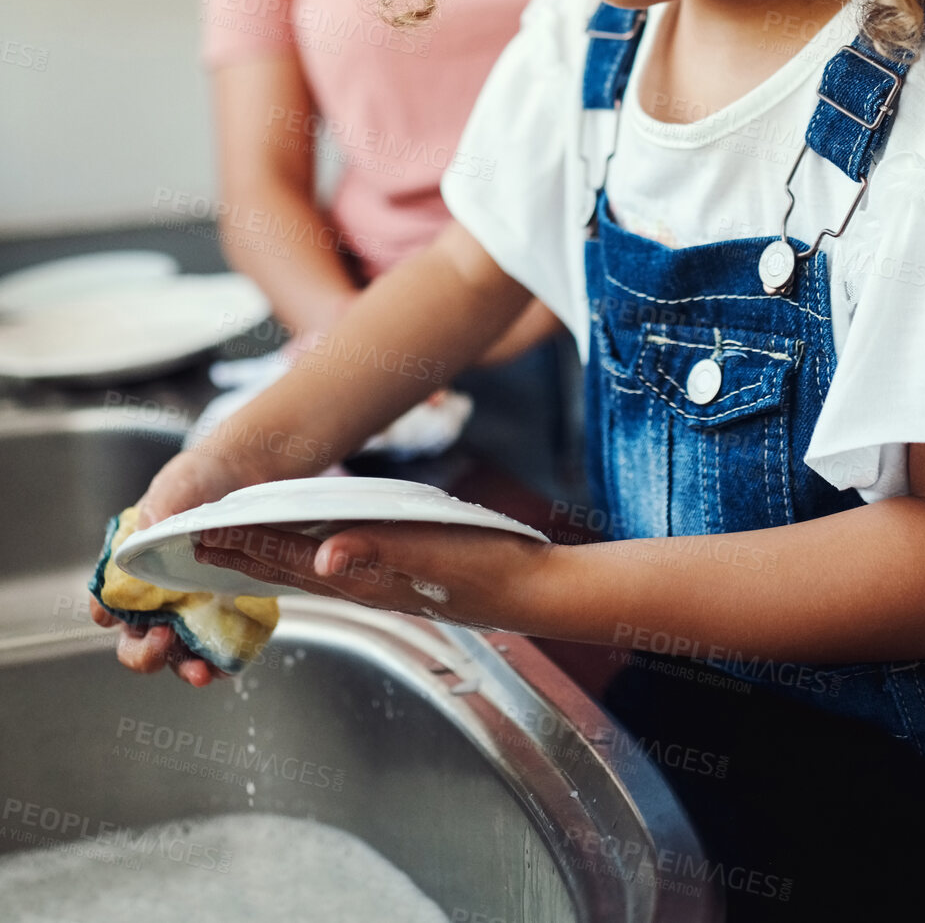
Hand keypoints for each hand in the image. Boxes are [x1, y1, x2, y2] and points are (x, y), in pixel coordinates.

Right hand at [89, 442, 269, 686]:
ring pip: (177, 655)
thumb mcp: (178, 483)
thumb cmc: (198, 482)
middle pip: (135, 642)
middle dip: (144, 653)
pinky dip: (221, 662)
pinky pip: (218, 650)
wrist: (245, 480)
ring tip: (200, 671)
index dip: (105, 612)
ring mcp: (190, 612)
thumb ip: (162, 503)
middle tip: (162, 639)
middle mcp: (156, 599)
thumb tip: (150, 523)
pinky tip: (228, 661)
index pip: (106, 602)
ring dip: (185, 668)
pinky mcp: (224, 617)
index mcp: (132, 570)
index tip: (113, 616)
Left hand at [196, 519, 556, 634]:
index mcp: (363, 576)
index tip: (198, 533)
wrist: (530, 592)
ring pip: (306, 570)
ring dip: (265, 557)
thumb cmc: (487, 568)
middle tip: (192, 543)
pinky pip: (335, 568)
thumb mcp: (433, 552)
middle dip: (238, 555)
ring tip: (230, 546)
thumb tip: (324, 554)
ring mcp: (379, 583)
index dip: (241, 545)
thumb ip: (377, 551)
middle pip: (285, 567)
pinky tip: (303, 549)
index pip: (286, 557)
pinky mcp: (397, 579)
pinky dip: (304, 557)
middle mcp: (362, 583)